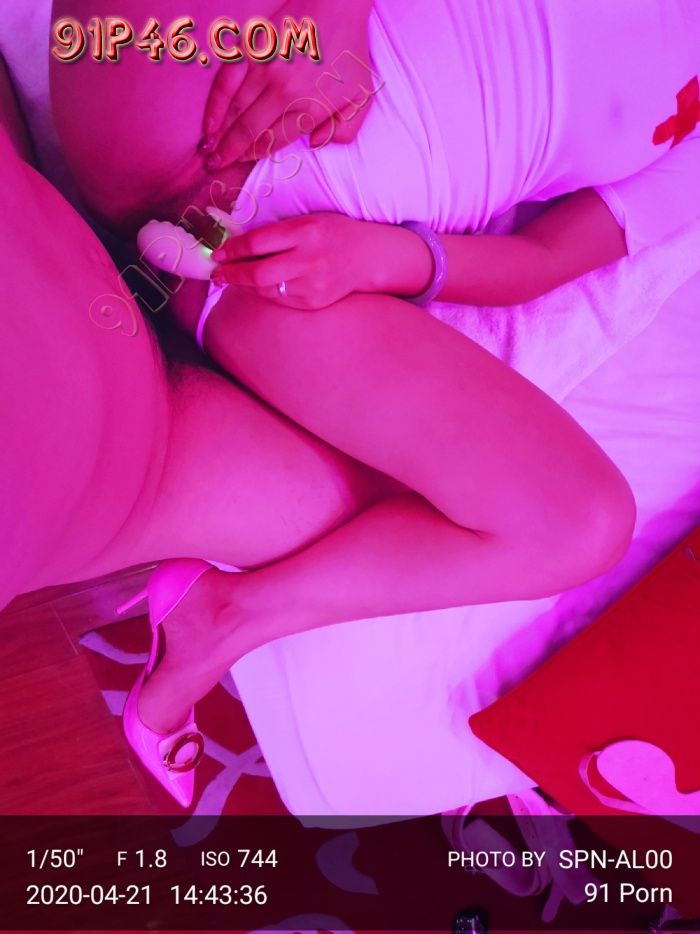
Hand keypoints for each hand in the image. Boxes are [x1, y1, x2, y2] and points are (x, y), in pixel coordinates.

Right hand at [200, 0, 375, 168]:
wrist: (336, 2)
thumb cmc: (350, 50)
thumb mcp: (362, 97)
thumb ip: (344, 129)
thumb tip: (317, 144)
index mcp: (309, 108)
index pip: (273, 141)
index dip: (253, 156)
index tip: (238, 165)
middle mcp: (283, 93)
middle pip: (249, 131)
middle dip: (229, 153)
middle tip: (214, 166)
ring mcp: (264, 70)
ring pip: (235, 111)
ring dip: (220, 135)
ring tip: (208, 152)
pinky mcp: (252, 50)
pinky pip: (226, 84)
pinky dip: (215, 106)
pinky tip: (208, 123)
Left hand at [211, 212, 374, 308]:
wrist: (368, 256)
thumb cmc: (333, 233)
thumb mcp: (306, 221)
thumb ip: (275, 233)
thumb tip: (235, 245)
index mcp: (305, 231)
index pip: (257, 242)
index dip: (232, 249)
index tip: (217, 253)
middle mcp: (309, 259)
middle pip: (257, 273)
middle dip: (231, 274)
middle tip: (217, 274)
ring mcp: (313, 284)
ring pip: (266, 290)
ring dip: (243, 286)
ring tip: (230, 280)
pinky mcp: (315, 302)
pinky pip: (280, 300)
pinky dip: (263, 293)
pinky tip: (255, 287)